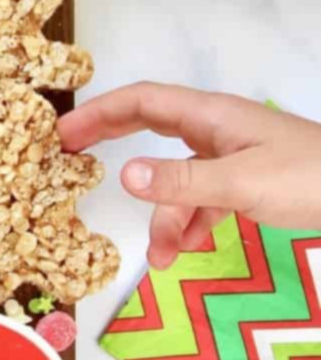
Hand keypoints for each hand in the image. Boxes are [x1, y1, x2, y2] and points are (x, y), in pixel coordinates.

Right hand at [59, 84, 320, 268]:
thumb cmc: (308, 177)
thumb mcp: (242, 183)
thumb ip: (182, 183)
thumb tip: (124, 176)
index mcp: (211, 116)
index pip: (142, 101)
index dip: (99, 112)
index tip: (63, 133)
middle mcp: (216, 130)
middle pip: (151, 128)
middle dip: (113, 144)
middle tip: (72, 161)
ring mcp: (232, 157)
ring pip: (181, 180)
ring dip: (166, 216)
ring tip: (161, 258)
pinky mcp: (249, 184)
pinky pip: (206, 200)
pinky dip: (194, 223)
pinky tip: (191, 249)